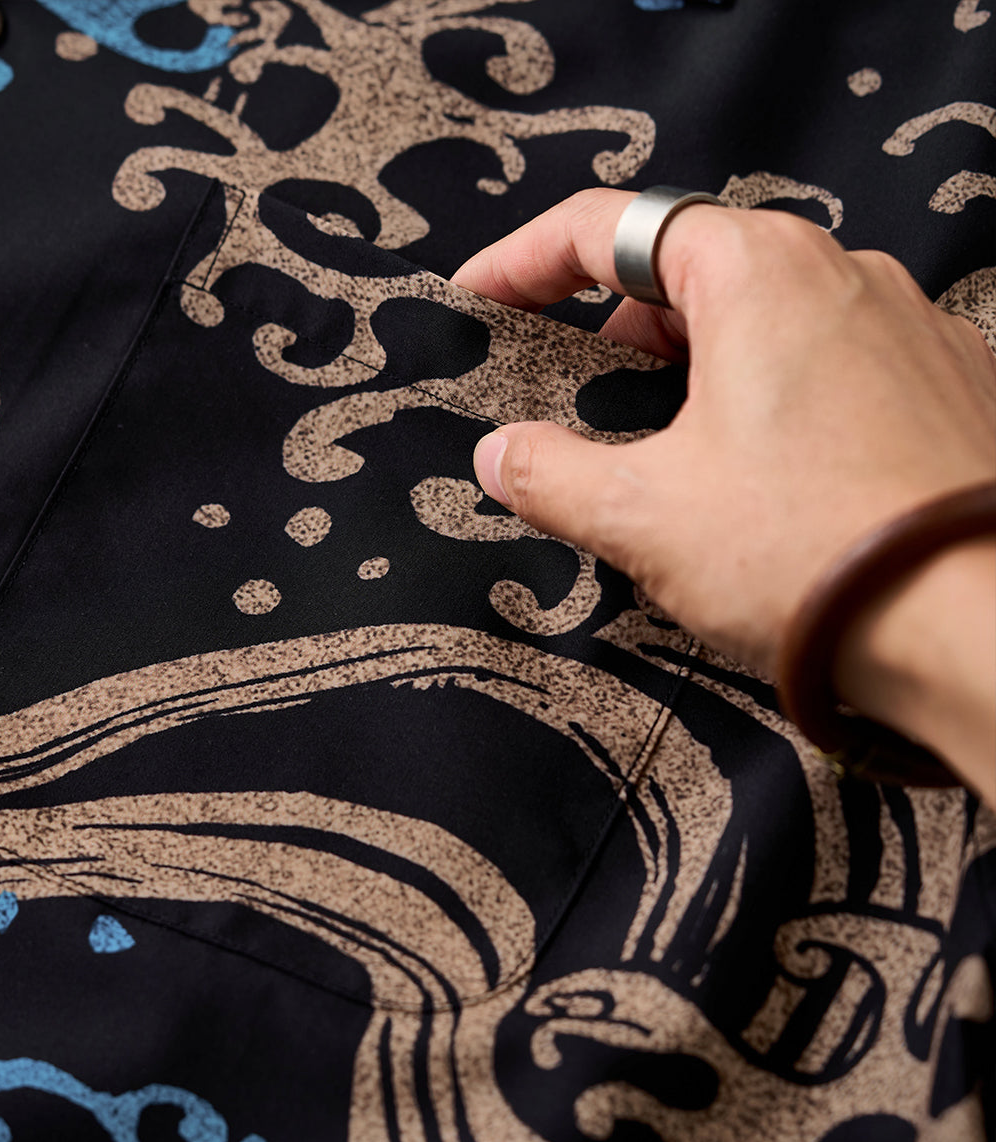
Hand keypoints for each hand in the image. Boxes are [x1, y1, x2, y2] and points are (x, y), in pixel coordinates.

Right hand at [451, 188, 995, 798]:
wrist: (979, 629)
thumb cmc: (812, 549)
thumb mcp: (642, 515)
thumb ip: (550, 473)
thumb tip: (500, 455)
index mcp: (758, 272)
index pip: (609, 227)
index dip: (524, 261)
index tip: (480, 299)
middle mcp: (844, 274)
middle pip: (691, 265)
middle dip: (611, 318)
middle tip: (564, 380)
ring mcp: (909, 328)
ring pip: (767, 316)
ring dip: (692, 360)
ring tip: (655, 436)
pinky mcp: (947, 388)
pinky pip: (832, 363)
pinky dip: (770, 393)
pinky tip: (757, 470)